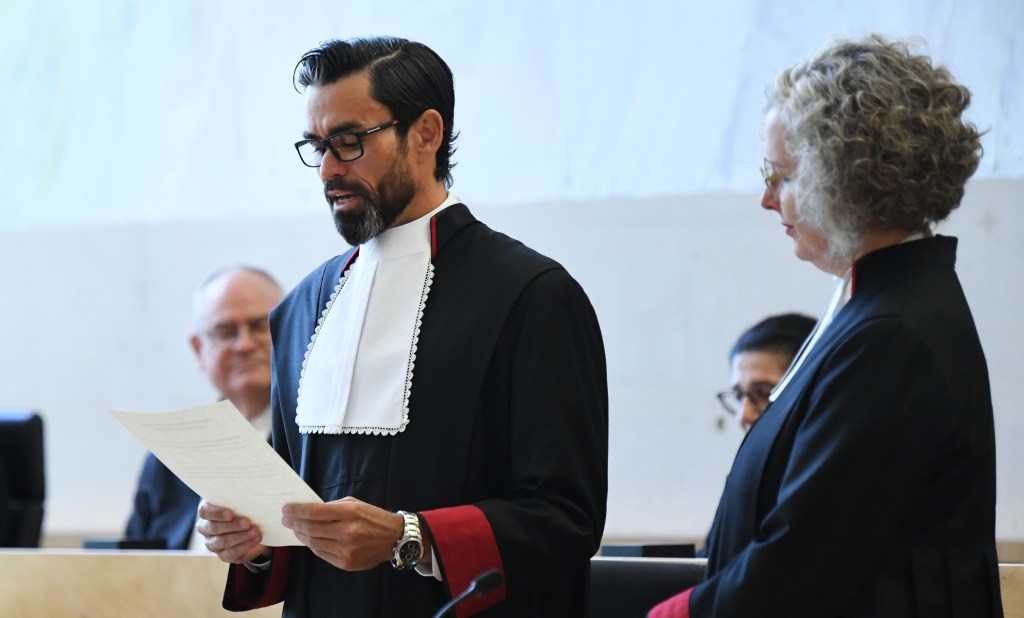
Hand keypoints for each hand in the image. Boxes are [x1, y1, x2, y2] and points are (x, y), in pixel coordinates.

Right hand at [195, 500, 268, 563]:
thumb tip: (251, 486)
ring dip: (240, 536)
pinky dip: (245, 546)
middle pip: (213, 528)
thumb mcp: (241, 500)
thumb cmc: (244, 508)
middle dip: (232, 525)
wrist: (253, 526)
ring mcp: (213, 543)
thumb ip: (241, 495)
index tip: (230, 513)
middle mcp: (206, 528)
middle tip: (247, 522)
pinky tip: (256, 539)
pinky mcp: (223, 555)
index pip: (205, 511)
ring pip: (222, 542)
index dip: (216, 512)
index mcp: (208, 511)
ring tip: (255, 531)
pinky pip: (231, 553)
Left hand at [281, 496, 405, 570]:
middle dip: (294, 523)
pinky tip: (309, 539)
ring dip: (301, 535)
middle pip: (310, 528)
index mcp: (350, 513)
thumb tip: (310, 510)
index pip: (315, 512)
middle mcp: (347, 532)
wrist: (395, 539)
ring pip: (313, 543)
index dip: (297, 510)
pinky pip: (322, 554)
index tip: (286, 509)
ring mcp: (346, 550)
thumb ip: (333, 507)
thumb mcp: (355, 504)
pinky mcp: (346, 563)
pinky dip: (313, 546)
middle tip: (286, 519)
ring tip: (296, 529)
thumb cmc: (374, 518)